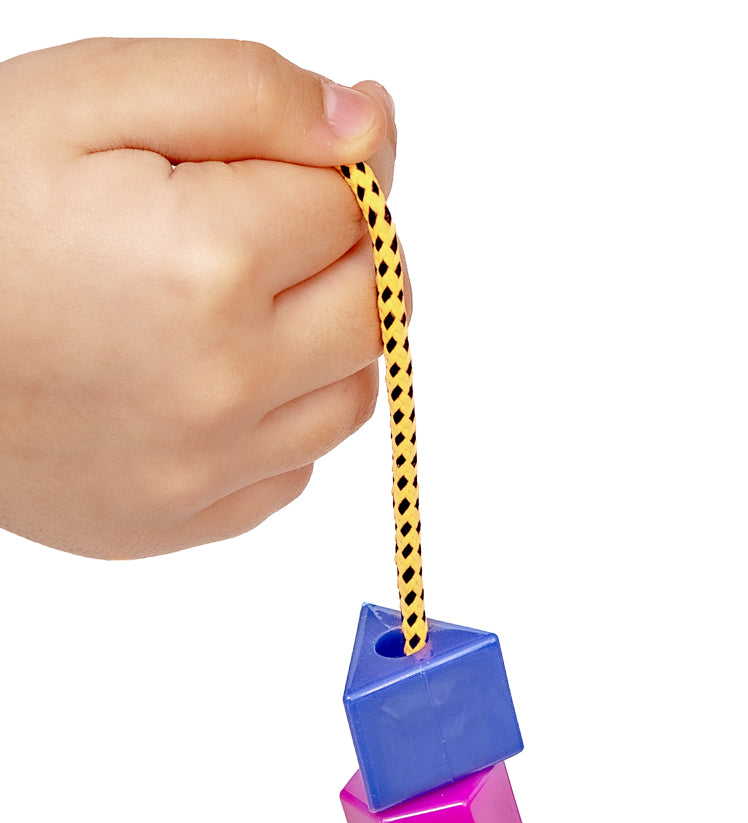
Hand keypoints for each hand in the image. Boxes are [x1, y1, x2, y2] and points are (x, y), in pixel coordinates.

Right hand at [0, 38, 401, 558]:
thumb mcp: (89, 96)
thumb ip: (252, 96)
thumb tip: (370, 121)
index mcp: (209, 262)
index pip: (355, 208)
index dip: (327, 172)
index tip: (273, 164)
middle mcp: (226, 382)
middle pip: (375, 305)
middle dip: (343, 253)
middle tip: (264, 226)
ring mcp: (206, 466)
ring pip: (351, 393)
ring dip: (326, 339)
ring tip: (234, 301)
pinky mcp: (184, 517)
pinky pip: (293, 468)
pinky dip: (280, 418)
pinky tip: (210, 376)